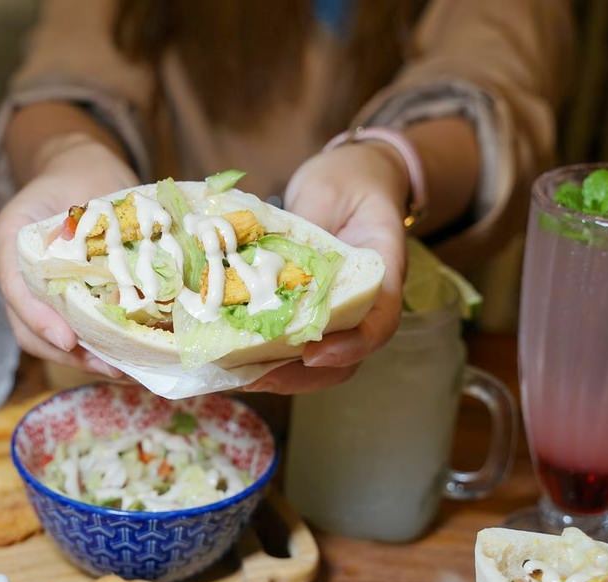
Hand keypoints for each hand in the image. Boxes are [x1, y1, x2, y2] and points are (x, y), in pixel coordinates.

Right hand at [0, 135, 137, 376]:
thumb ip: (106, 218)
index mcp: (12, 233)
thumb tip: (147, 266)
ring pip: (42, 337)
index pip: (14, 284)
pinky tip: (123, 362)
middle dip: (65, 353)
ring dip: (81, 360)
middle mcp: (13, 266)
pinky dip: (91, 350)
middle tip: (109, 366)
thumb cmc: (86, 172)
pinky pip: (63, 332)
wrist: (81, 171)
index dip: (38, 317)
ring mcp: (30, 288)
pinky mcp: (53, 300)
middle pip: (24, 325)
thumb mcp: (95, 182)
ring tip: (121, 371)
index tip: (69, 340)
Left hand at [247, 142, 408, 393]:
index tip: (312, 353)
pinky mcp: (303, 312)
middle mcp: (360, 306)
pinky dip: (260, 358)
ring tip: (236, 375)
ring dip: (275, 375)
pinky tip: (226, 359)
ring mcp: (332, 314)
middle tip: (258, 375)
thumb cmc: (347, 182)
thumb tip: (273, 248)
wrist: (347, 179)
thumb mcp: (338, 189)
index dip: (350, 347)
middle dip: (299, 377)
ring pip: (314, 364)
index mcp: (381, 277)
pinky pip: (289, 346)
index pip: (379, 325)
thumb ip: (314, 217)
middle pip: (342, 362)